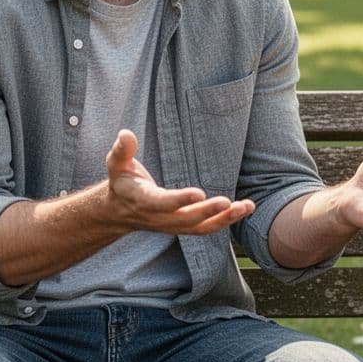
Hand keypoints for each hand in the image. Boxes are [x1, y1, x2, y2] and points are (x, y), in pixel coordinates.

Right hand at [105, 129, 253, 234]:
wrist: (120, 211)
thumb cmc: (122, 181)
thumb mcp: (116, 164)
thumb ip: (122, 150)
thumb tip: (125, 134)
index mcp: (143, 201)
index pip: (163, 203)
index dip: (180, 200)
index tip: (198, 194)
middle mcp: (160, 218)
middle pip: (186, 219)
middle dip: (208, 212)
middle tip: (227, 202)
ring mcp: (173, 225)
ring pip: (201, 227)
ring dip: (225, 219)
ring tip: (246, 207)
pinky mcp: (184, 226)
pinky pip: (207, 228)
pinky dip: (226, 220)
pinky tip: (244, 209)